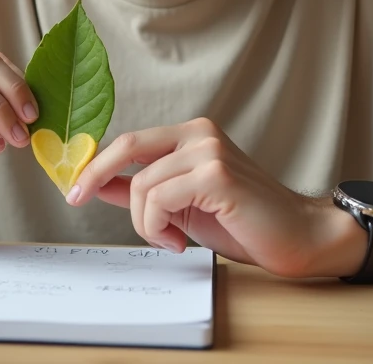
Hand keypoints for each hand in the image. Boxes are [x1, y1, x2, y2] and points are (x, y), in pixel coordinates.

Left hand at [68, 118, 361, 277]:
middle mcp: (200, 134)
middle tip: (77, 199)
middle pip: (127, 146)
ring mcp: (209, 151)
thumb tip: (101, 185)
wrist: (298, 236)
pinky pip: (159, 199)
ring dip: (144, 222)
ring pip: (142, 185)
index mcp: (192, 134)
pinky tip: (178, 240)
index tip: (74, 187)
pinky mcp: (216, 175)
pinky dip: (157, 226)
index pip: (131, 140)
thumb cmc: (245, 222)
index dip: (96, 162)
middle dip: (94, 174)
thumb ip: (145, 190)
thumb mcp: (182, 205)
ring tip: (168, 239)